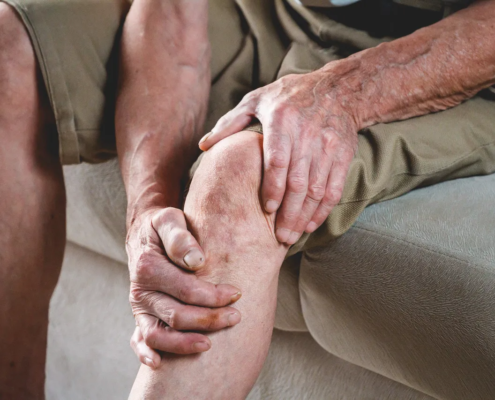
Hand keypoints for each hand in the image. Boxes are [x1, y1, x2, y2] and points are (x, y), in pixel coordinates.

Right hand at [126, 207, 241, 366]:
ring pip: (159, 334)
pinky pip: (139, 340)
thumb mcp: (169, 219)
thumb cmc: (163, 226)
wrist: (146, 232)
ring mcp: (140, 307)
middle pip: (177, 316)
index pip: (186, 290)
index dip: (213, 296)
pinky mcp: (141, 315)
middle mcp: (140, 291)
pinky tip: (160, 364)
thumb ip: (180, 237)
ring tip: (210, 345)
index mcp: (148, 267)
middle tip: (235, 317)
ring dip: (185, 343)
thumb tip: (197, 261)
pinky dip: (147, 354)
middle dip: (209, 320)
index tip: (237, 293)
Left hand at [199, 65, 359, 244]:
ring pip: (317, 189)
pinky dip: (323, 210)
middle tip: (279, 237)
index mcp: (282, 120)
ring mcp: (328, 146)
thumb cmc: (288, 95)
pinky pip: (334, 188)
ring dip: (304, 216)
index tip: (265, 208)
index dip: (272, 187)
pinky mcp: (343, 155)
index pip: (277, 160)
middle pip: (298, 182)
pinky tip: (310, 224)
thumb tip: (204, 146)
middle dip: (288, 213)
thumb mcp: (256, 100)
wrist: (338, 89)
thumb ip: (230, 123)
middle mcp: (307, 134)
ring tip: (291, 236)